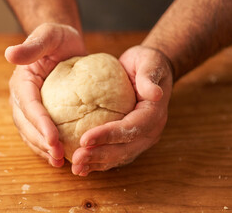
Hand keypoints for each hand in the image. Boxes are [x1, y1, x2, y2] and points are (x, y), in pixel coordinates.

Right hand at [7, 23, 85, 166]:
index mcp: (22, 82)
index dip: (39, 123)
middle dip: (41, 142)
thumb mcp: (48, 35)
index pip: (29, 106)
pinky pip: (38, 132)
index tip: (53, 139)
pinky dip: (46, 146)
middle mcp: (21, 97)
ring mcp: (28, 107)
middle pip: (27, 125)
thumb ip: (32, 46)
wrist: (63, 44)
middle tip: (59, 156)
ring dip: (42, 149)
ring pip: (30, 133)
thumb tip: (10, 54)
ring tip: (59, 162)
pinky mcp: (39, 113)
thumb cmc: (57, 38)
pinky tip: (59, 156)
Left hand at [71, 45, 173, 175]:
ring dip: (98, 164)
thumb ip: (149, 77)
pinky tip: (83, 166)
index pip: (130, 129)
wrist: (153, 70)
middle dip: (99, 156)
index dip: (108, 136)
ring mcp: (142, 138)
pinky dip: (100, 162)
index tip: (84, 139)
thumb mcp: (150, 62)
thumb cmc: (148, 63)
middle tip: (77, 160)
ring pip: (119, 156)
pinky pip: (116, 154)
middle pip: (124, 149)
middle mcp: (150, 131)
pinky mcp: (132, 140)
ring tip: (77, 169)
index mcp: (153, 114)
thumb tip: (154, 93)